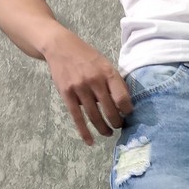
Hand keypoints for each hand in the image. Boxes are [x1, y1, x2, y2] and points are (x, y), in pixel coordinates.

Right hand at [42, 28, 132, 145]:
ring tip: (108, 133)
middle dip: (116, 122)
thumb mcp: (105, 63)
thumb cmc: (87, 57)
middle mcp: (94, 81)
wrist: (60, 46)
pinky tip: (90, 141)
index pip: (122, 98)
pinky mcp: (67, 94)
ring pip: (94, 116)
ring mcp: (79, 88)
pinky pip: (77, 117)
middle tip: (118, 126)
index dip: (127, 110)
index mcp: (108, 73)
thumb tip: (126, 104)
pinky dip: (84, 132)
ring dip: (103, 128)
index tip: (128, 115)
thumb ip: (114, 82)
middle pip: (109, 110)